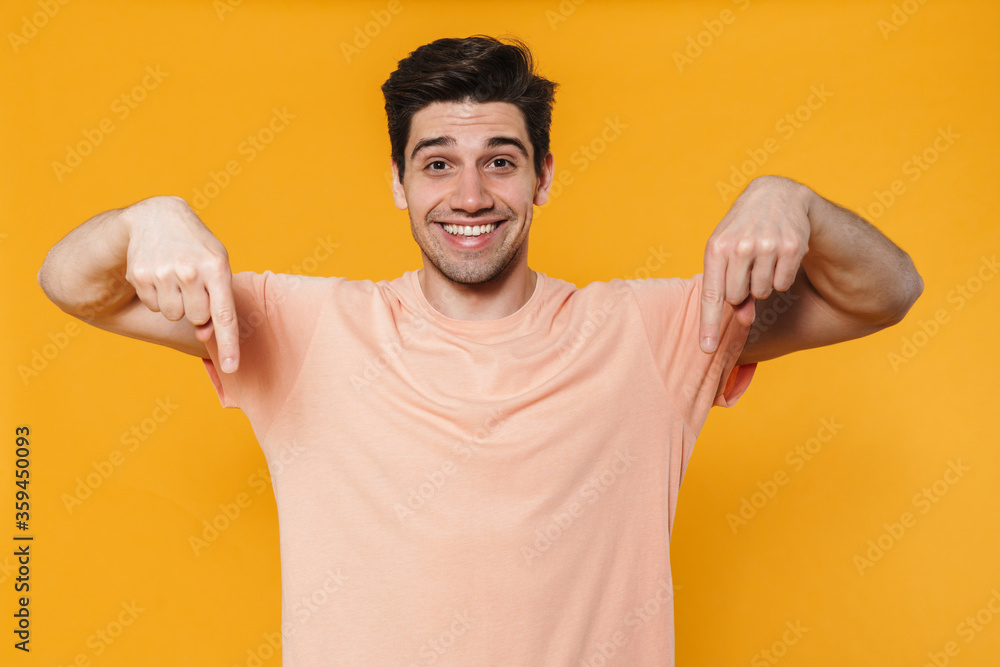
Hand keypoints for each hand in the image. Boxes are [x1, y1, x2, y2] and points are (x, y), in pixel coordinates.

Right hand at [123, 196, 239, 371]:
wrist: (157, 216)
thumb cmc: (197, 247)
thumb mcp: (216, 265)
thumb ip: (217, 301)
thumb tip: (204, 333)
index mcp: (217, 267)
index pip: (225, 314)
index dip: (229, 344)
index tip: (231, 368)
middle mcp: (190, 271)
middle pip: (197, 318)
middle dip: (197, 308)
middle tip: (193, 283)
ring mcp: (163, 273)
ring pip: (173, 315)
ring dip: (176, 302)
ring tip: (175, 276)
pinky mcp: (140, 275)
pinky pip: (154, 306)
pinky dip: (157, 295)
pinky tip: (159, 273)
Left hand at [700, 176, 810, 352]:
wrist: (775, 196)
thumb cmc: (741, 230)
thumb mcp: (726, 252)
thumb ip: (727, 286)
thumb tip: (744, 321)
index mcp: (717, 248)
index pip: (712, 295)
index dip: (708, 324)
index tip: (707, 349)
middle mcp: (741, 247)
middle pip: (736, 298)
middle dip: (740, 290)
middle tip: (745, 268)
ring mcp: (767, 246)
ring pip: (762, 293)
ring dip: (762, 282)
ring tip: (761, 258)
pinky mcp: (791, 247)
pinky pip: (782, 284)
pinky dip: (780, 276)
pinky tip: (778, 256)